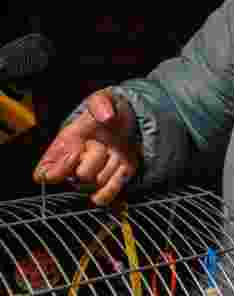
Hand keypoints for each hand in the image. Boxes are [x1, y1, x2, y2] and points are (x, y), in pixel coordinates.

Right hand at [34, 89, 140, 205]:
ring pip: (97, 184)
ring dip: (111, 164)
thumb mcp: (101, 99)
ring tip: (113, 149)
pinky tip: (123, 165)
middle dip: (96, 157)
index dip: (60, 166)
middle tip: (102, 143)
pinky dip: (117, 182)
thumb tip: (106, 115)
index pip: (44, 175)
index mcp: (60, 150)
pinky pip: (106, 196)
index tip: (76, 150)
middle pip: (80, 178)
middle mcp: (72, 169)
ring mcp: (91, 178)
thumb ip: (100, 103)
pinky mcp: (109, 183)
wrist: (127, 119)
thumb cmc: (106, 111)